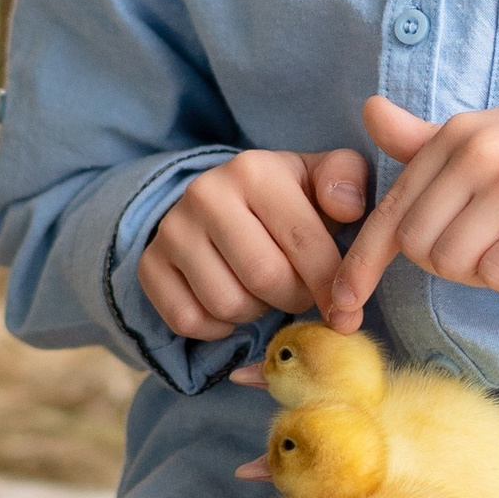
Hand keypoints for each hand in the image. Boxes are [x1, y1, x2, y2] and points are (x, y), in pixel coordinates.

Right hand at [139, 145, 370, 339]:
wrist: (221, 203)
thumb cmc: (285, 199)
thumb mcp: (319, 180)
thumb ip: (346, 181)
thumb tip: (349, 206)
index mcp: (253, 170)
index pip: (304, 242)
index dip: (331, 284)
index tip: (346, 305)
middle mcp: (205, 194)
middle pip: (266, 278)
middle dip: (294, 298)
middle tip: (299, 292)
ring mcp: (171, 230)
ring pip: (227, 305)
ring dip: (257, 311)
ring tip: (264, 291)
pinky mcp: (150, 265)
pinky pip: (188, 321)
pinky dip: (217, 327)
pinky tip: (232, 302)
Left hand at [327, 95, 498, 326]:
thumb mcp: (495, 136)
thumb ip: (427, 137)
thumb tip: (368, 111)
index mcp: (461, 132)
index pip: (391, 211)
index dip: (359, 266)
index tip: (341, 304)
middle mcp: (485, 152)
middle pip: (419, 247)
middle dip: (444, 264)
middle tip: (488, 246)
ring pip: (456, 266)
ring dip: (482, 272)